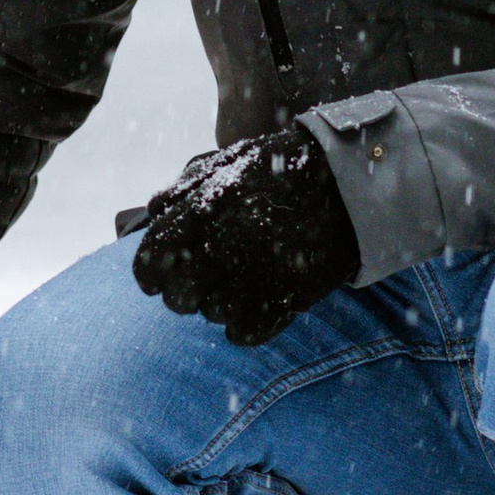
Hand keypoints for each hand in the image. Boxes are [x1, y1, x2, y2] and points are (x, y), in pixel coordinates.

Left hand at [129, 126, 362, 346]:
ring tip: (232, 285)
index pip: (152, 259)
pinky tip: (250, 304)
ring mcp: (257, 276)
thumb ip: (186, 187)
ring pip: (212, 315)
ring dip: (217, 304)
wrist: (347, 181)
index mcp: (204, 211)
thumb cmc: (281, 168)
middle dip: (181, 293)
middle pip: (178, 298)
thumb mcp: (229, 161)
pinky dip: (242, 325)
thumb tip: (155, 211)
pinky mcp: (287, 299)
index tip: (154, 279)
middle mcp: (225, 246)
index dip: (147, 274)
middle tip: (196, 283)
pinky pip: (246, 333)